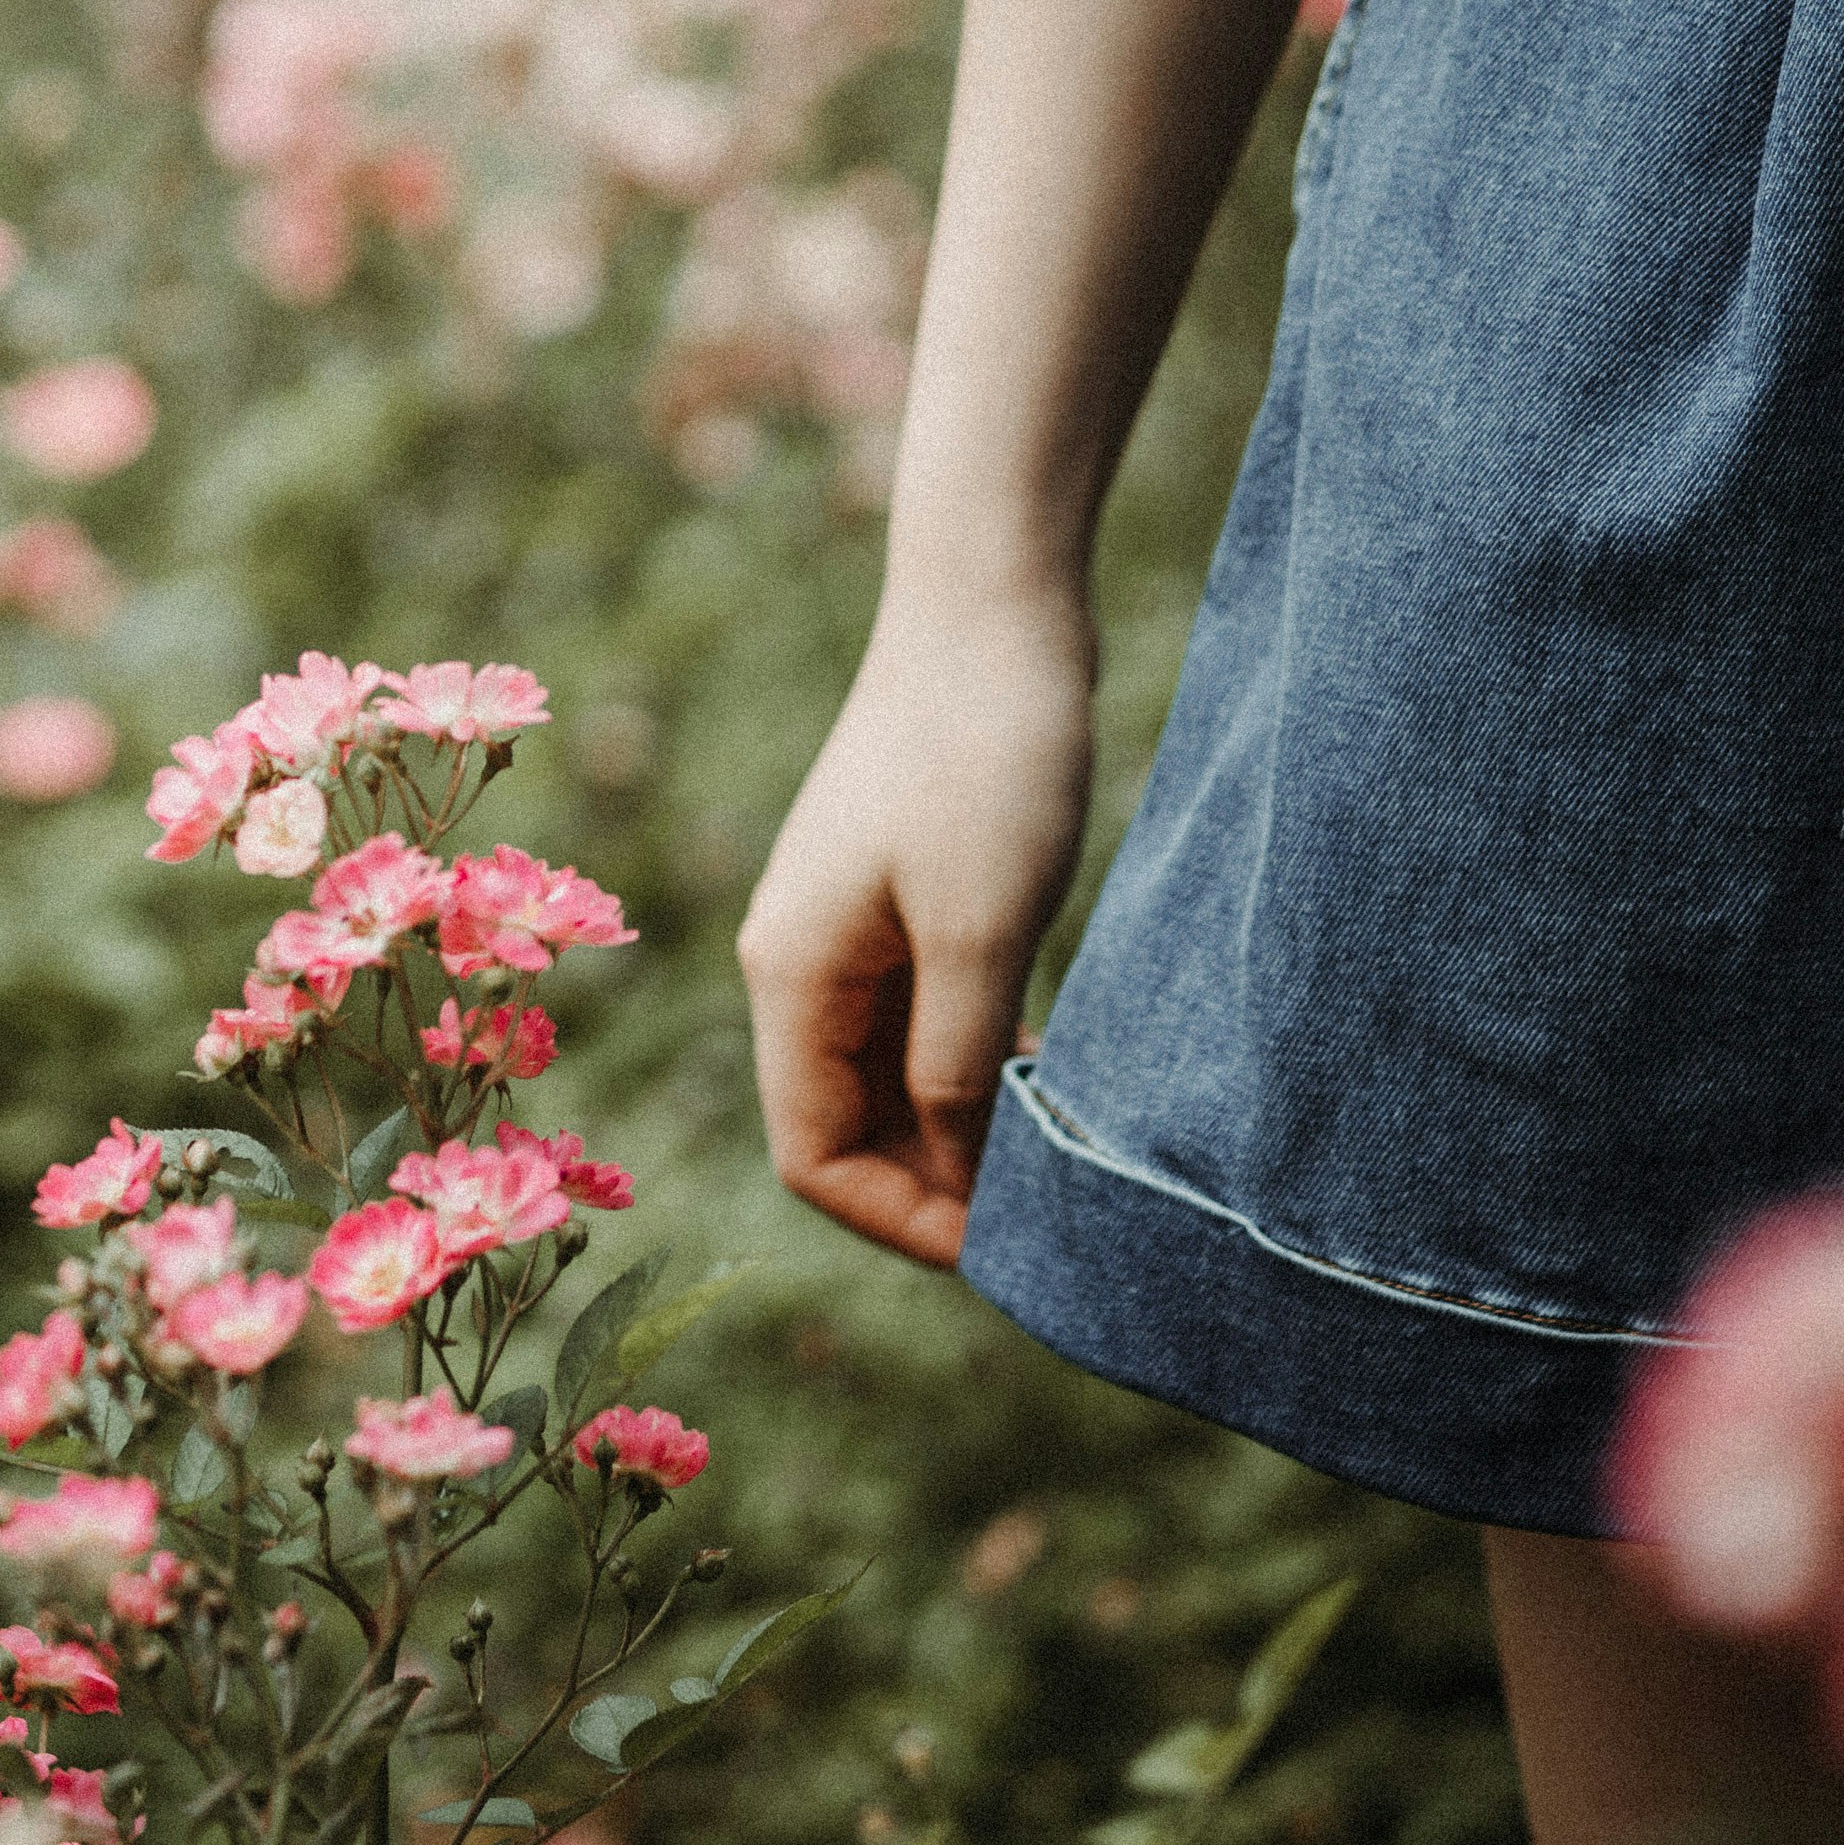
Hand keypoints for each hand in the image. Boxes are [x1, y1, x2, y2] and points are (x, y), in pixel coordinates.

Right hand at [735, 585, 1095, 1269]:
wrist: (990, 603)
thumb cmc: (985, 757)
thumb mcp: (982, 931)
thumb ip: (956, 1066)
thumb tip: (955, 1179)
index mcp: (791, 973)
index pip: (814, 1156)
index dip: (904, 1218)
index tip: (1012, 1241)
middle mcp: (798, 958)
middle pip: (842, 1125)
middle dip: (933, 1183)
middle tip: (1048, 1207)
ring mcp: (844, 926)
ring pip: (885, 1075)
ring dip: (958, 1126)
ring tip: (1052, 1147)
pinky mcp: (895, 894)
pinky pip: (916, 1019)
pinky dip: (970, 1062)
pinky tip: (1041, 1066)